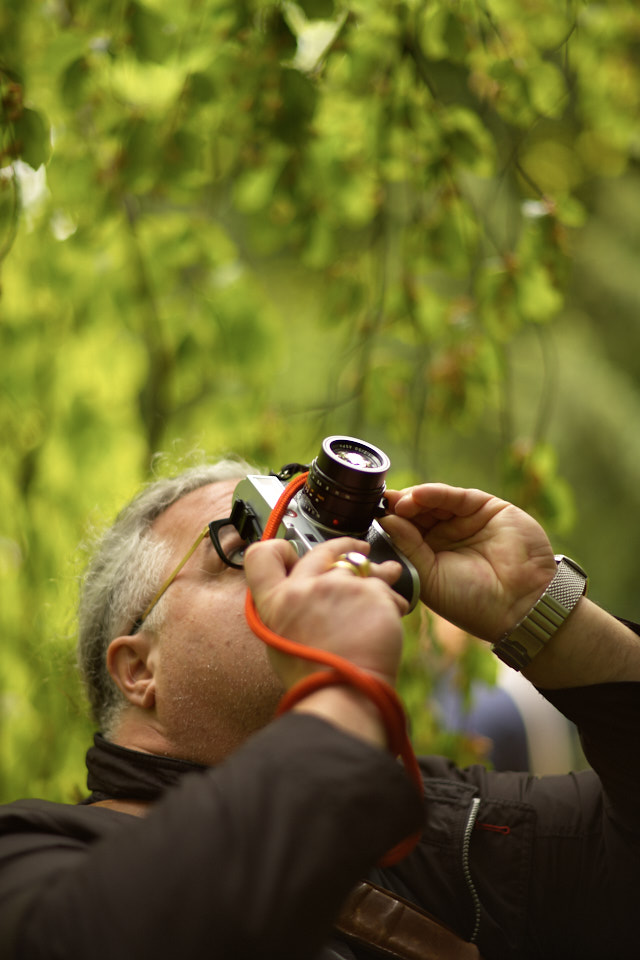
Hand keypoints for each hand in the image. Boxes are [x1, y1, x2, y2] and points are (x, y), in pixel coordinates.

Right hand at [244, 537, 407, 690]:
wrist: (343, 697)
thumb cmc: (314, 680)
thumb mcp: (281, 644)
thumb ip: (288, 612)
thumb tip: (299, 597)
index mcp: (275, 602)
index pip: (261, 555)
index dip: (278, 547)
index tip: (295, 552)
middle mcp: (302, 588)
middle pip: (322, 550)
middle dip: (345, 546)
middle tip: (358, 549)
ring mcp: (336, 587)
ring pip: (361, 568)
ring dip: (378, 572)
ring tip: (390, 574)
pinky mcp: (369, 592)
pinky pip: (385, 587)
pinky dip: (392, 600)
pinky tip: (395, 613)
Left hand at [381, 484, 556, 642]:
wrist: (520, 603)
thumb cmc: (471, 600)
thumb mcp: (430, 576)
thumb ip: (408, 547)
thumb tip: (385, 520)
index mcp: (430, 554)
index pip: (405, 531)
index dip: (390, 521)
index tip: (372, 515)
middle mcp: (446, 535)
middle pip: (417, 513)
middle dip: (399, 507)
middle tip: (383, 504)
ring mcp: (465, 520)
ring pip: (434, 502)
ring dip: (414, 499)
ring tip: (399, 501)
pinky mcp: (485, 507)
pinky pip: (456, 496)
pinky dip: (435, 493)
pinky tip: (418, 495)